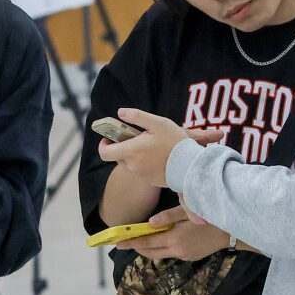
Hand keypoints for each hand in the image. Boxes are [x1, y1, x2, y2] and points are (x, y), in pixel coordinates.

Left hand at [97, 108, 222, 187]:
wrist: (191, 166)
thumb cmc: (175, 143)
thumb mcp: (158, 123)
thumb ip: (137, 116)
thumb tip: (120, 112)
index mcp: (131, 151)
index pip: (104, 153)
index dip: (103, 145)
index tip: (108, 138)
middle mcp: (132, 166)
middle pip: (118, 156)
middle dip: (124, 147)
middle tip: (137, 138)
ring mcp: (140, 175)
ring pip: (129, 164)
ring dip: (134, 155)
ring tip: (151, 147)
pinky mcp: (149, 181)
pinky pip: (140, 171)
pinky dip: (144, 164)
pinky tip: (157, 158)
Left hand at [117, 205, 228, 261]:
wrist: (232, 232)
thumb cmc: (209, 217)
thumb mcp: (188, 212)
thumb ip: (168, 217)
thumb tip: (149, 223)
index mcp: (174, 239)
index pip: (147, 242)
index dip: (131, 243)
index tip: (118, 243)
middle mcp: (177, 251)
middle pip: (150, 252)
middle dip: (137, 247)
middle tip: (125, 242)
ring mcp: (184, 255)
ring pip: (160, 254)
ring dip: (148, 249)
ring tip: (139, 241)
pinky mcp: (190, 257)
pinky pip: (170, 254)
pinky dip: (161, 248)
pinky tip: (160, 240)